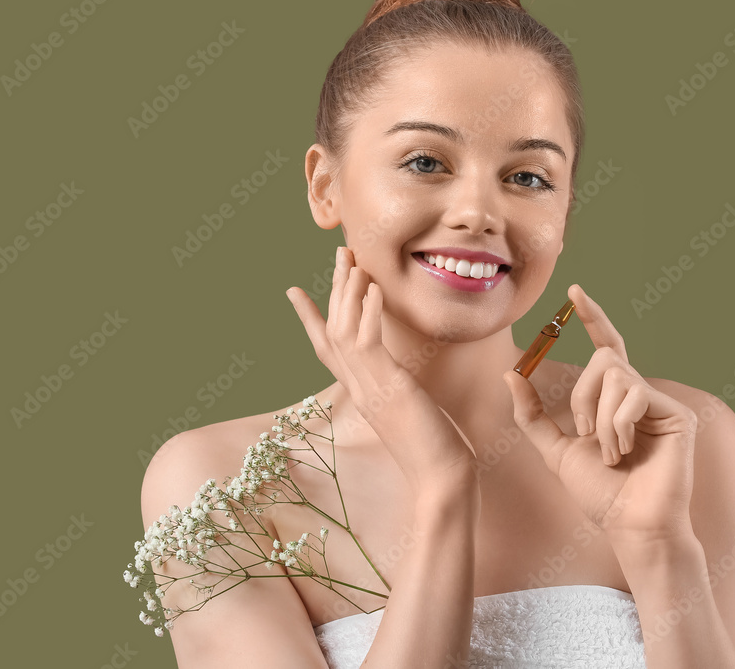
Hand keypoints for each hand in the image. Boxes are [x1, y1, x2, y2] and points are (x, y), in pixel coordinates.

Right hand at [285, 246, 477, 496]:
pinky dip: (369, 311)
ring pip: (344, 329)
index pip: (327, 349)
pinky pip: (369, 341)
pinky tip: (373, 286)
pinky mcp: (388, 387)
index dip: (310, 319)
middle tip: (339, 251)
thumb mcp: (411, 416)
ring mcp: (369, 388)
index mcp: (362, 392)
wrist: (439, 481)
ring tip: (352, 257)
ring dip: (348, 290)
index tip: (295, 291)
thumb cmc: (434, 454)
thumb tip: (404, 386)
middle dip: (334, 288)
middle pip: (333, 329)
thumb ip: (401, 396)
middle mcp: (358, 387)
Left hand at [501, 284, 697, 543]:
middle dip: (582, 395)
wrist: (630, 525)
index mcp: (613, 398)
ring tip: (609, 452)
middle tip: (585, 434)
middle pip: (603, 358)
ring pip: (615, 375)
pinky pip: (633, 393)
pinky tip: (624, 452)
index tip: (574, 291)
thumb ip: (531, 414)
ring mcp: (660, 402)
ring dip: (599, 419)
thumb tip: (509, 373)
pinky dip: (617, 425)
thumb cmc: (600, 493)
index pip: (606, 344)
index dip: (592, 316)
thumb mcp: (555, 450)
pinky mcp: (678, 413)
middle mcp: (638, 393)